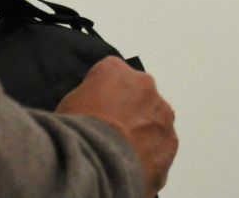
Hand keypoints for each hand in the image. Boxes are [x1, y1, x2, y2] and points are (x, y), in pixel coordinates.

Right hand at [57, 57, 177, 195]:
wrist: (98, 163)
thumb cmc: (78, 133)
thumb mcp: (68, 105)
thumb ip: (87, 99)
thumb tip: (91, 113)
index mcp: (115, 70)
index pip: (111, 75)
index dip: (102, 96)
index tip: (96, 111)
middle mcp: (144, 86)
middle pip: (138, 96)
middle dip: (128, 112)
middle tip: (111, 134)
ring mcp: (161, 115)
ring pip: (154, 120)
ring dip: (143, 133)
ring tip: (121, 154)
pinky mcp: (170, 143)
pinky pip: (161, 147)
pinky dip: (150, 156)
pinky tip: (131, 167)